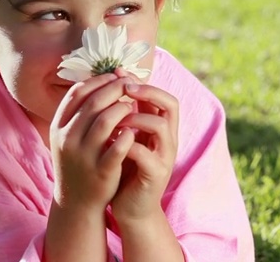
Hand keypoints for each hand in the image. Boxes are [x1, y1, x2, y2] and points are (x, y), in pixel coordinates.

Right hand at [49, 73, 135, 211]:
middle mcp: (67, 139)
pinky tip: (134, 130)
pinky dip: (127, 135)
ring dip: (122, 109)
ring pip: (105, 121)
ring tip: (132, 106)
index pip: (77, 92)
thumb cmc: (78, 161)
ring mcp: (83, 156)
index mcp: (58, 126)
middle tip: (129, 85)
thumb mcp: (70, 135)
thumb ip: (80, 111)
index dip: (97, 80)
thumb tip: (99, 79)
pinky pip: (117, 148)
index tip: (114, 76)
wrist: (76, 202)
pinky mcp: (101, 172)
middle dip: (114, 89)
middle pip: (93, 103)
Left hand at [110, 69, 179, 222]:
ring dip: (134, 118)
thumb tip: (112, 82)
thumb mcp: (127, 137)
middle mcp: (168, 139)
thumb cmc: (126, 168)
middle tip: (124, 88)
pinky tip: (110, 141)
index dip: (144, 82)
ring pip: (158, 126)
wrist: (132, 207)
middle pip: (170, 104)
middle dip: (147, 92)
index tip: (120, 73)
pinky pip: (144, 153)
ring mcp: (164, 156)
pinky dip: (126, 144)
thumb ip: (125, 114)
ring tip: (114, 119)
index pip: (164, 96)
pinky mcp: (155, 174)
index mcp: (162, 128)